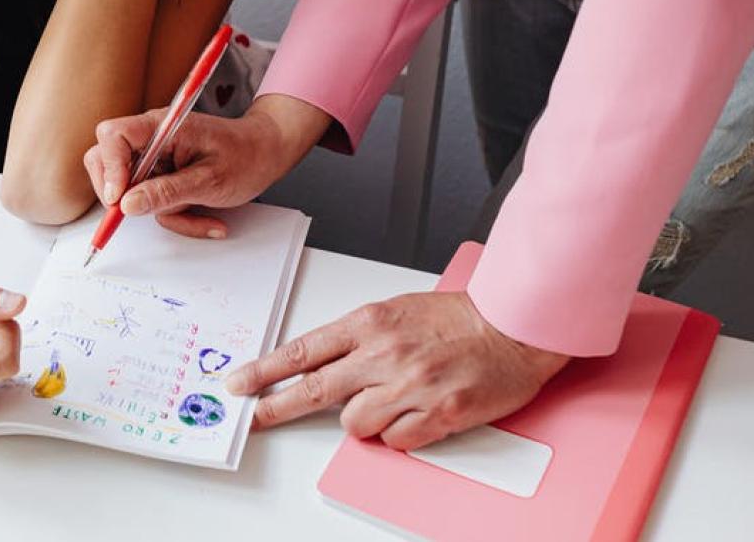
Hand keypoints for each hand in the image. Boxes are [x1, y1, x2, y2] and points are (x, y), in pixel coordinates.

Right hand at [81, 94, 329, 237]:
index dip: (109, 167)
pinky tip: (204, 216)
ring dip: (162, 211)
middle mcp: (152, 137)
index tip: (118, 199)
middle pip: (107, 159)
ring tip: (198, 214)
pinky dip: (175, 215)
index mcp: (162, 126)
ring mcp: (155, 156)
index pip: (114, 136)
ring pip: (131, 189)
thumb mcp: (210, 181)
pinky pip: (151, 200)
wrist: (267, 154)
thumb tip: (127, 205)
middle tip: (142, 212)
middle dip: (120, 193)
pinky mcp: (162, 174)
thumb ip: (167, 192)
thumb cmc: (246, 156)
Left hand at [226, 290, 568, 449]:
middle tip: (257, 418)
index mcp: (370, 322)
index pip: (303, 350)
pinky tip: (417, 412)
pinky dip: (399, 434)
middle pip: (313, 390)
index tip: (240, 383)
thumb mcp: (398, 312)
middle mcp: (384, 354)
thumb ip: (360, 338)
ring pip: (353, 423)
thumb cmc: (459, 318)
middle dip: (277, 406)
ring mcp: (409, 386)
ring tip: (392, 399)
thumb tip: (326, 365)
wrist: (514, 326)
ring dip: (364, 419)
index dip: (265, 370)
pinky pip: (393, 440)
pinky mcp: (436, 415)